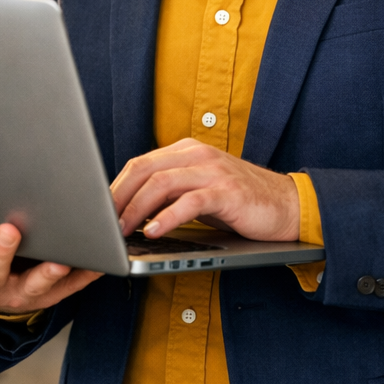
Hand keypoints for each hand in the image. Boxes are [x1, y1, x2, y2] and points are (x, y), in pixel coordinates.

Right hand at [0, 205, 101, 314]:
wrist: (0, 289)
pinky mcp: (53, 293)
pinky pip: (71, 286)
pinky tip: (98, 260)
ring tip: (60, 258)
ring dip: (47, 272)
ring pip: (35, 285)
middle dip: (1, 251)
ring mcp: (23, 291)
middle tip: (10, 229)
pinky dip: (85, 274)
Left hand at [111, 138, 299, 241]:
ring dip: (135, 209)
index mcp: (187, 150)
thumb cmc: (239, 200)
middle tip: (101, 223)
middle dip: (117, 197)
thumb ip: (170, 192)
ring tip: (121, 231)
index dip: (114, 187)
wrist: (286, 204)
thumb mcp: (199, 189)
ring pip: (161, 184)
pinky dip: (167, 218)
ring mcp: (213, 171)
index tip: (97, 211)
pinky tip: (154, 232)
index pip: (140, 163)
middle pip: (144, 169)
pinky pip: (189, 202)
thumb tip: (128, 211)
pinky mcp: (227, 191)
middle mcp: (197, 154)